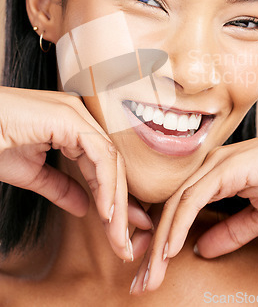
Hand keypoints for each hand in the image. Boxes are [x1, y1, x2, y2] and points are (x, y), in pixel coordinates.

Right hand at [0, 86, 152, 260]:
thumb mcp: (32, 173)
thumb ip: (60, 187)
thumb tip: (86, 208)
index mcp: (72, 125)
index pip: (104, 164)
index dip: (116, 199)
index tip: (121, 231)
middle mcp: (79, 115)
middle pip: (112, 163)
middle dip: (122, 206)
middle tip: (124, 244)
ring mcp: (75, 113)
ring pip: (110, 160)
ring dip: (117, 202)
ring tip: (116, 235)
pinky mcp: (68, 117)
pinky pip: (99, 153)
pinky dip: (105, 184)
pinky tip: (105, 211)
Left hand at [128, 121, 257, 293]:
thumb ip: (229, 232)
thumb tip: (200, 249)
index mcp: (214, 175)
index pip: (178, 208)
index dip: (162, 238)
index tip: (154, 269)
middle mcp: (208, 166)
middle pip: (170, 207)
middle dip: (154, 246)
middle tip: (143, 281)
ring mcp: (214, 164)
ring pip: (176, 204)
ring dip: (162, 240)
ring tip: (152, 273)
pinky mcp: (225, 167)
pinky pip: (194, 198)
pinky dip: (179, 224)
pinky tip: (170, 249)